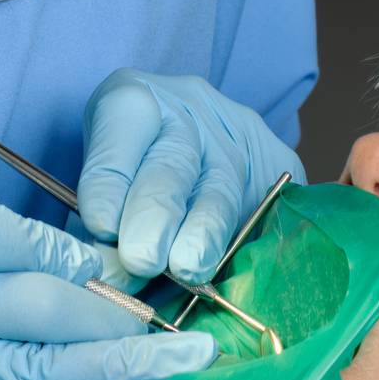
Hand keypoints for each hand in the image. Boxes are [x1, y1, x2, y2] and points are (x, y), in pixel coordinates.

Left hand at [77, 70, 306, 283]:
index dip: (111, 180)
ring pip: (221, 187)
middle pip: (174, 162)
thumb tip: (112, 280)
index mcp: (134, 99)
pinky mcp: (277, 162)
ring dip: (203, 232)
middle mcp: (189, 110)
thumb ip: (103, 229)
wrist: (192, 135)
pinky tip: (233, 271)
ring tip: (188, 267)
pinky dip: (248, 242)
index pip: (121, 128)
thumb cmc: (131, 166)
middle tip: (142, 258)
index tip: (101, 226)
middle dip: (156, 213)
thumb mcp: (102, 178)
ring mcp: (238, 135)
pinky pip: (268, 204)